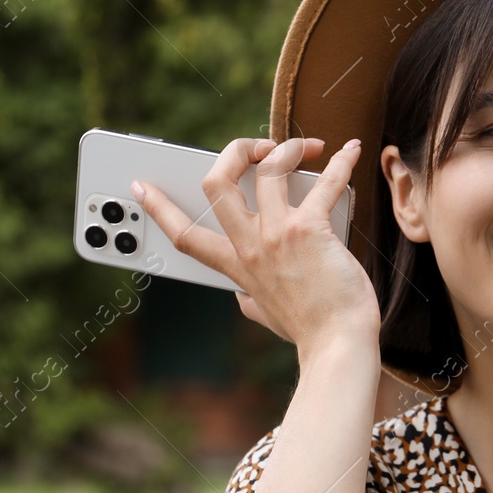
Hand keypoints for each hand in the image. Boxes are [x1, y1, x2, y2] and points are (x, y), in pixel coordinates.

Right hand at [130, 135, 379, 348]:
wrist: (338, 345)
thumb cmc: (311, 330)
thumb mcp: (266, 315)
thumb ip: (250, 302)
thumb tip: (243, 300)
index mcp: (237, 266)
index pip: (185, 236)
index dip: (158, 208)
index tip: (141, 186)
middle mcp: (251, 246)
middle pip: (217, 183)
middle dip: (235, 150)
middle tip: (260, 147)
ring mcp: (277, 235)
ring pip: (268, 169)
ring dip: (289, 148)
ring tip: (308, 147)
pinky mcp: (309, 230)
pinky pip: (325, 182)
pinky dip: (341, 162)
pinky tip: (351, 151)